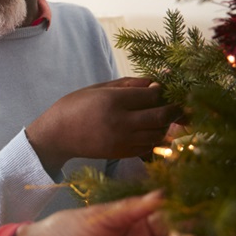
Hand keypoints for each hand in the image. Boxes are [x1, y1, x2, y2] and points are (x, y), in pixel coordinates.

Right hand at [26, 77, 181, 174]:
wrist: (57, 134)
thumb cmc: (77, 105)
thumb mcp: (100, 88)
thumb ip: (129, 84)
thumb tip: (156, 82)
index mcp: (113, 100)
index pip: (152, 96)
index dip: (162, 91)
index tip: (161, 89)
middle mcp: (120, 122)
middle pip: (161, 116)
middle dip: (174, 110)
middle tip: (178, 105)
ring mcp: (122, 140)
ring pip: (158, 134)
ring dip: (166, 125)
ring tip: (162, 117)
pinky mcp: (121, 153)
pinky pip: (149, 147)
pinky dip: (155, 138)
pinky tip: (150, 130)